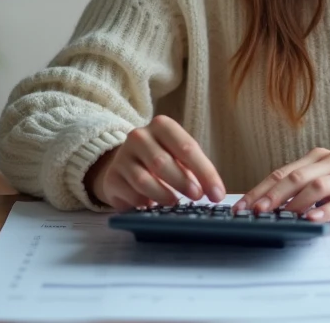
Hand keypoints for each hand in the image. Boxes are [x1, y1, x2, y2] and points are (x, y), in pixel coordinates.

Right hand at [85, 115, 224, 211]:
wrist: (125, 163)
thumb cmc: (162, 158)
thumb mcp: (179, 156)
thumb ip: (195, 170)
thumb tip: (213, 192)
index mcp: (162, 126)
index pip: (187, 148)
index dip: (205, 172)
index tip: (217, 193)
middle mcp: (139, 136)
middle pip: (162, 162)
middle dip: (183, 182)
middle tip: (197, 197)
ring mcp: (122, 156)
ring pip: (144, 180)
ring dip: (163, 195)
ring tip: (175, 202)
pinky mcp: (112, 177)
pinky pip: (130, 194)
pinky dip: (144, 203)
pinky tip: (151, 205)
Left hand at [235, 148, 329, 222]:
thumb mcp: (327, 178)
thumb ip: (303, 186)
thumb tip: (267, 205)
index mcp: (317, 157)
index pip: (282, 172)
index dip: (260, 189)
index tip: (241, 206)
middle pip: (296, 177)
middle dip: (272, 195)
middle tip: (255, 211)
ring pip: (316, 186)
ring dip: (296, 202)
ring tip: (281, 216)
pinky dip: (325, 210)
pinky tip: (313, 219)